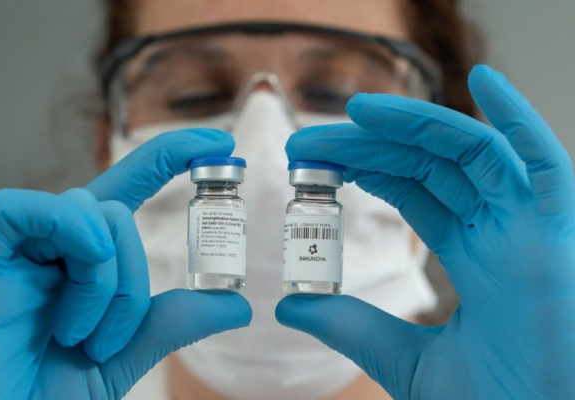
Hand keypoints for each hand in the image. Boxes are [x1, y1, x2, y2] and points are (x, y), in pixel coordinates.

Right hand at [0, 129, 251, 398]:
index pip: (132, 185)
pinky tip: (74, 277)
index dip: (172, 156)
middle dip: (134, 277)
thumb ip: (174, 321)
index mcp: (87, 258)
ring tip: (83, 337)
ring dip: (104, 281)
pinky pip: (22, 209)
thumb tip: (238, 306)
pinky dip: (67, 234)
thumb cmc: (53, 393)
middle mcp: (57, 244)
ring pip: (89, 211)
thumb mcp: (128, 352)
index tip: (221, 143)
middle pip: (117, 209)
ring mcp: (20, 248)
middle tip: (113, 339)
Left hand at [277, 65, 574, 397]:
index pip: (414, 191)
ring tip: (358, 109)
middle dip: (371, 144)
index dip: (366, 168)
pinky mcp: (557, 234)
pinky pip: (543, 163)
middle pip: (431, 165)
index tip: (315, 162)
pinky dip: (519, 118)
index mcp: (473, 257)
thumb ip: (353, 326)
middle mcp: (500, 232)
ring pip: (470, 152)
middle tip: (312, 140)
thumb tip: (292, 306)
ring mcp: (529, 229)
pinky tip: (483, 81)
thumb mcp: (404, 360)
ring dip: (415, 124)